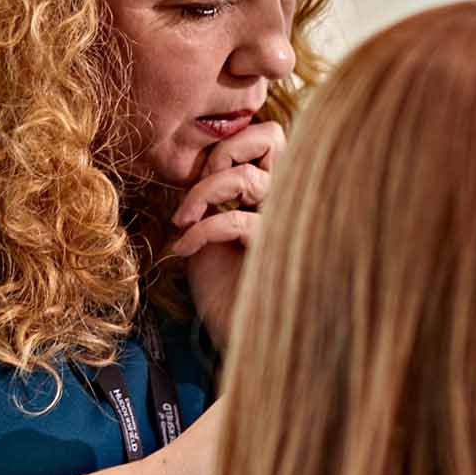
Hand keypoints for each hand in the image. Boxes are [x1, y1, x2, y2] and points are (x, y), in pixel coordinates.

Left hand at [168, 120, 283, 349]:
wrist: (240, 338)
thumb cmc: (226, 290)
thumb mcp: (212, 230)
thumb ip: (215, 195)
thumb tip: (203, 163)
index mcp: (279, 191)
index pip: (269, 137)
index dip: (229, 145)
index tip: (199, 179)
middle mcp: (292, 201)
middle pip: (273, 136)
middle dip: (225, 151)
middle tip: (200, 186)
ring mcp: (289, 224)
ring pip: (247, 176)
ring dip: (202, 194)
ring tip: (183, 220)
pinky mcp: (277, 252)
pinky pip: (236, 222)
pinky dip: (201, 231)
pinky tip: (184, 249)